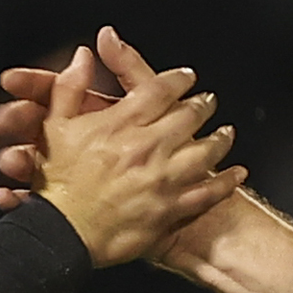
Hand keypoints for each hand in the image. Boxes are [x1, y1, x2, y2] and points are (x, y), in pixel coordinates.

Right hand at [33, 37, 242, 269]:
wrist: (60, 235)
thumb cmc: (57, 186)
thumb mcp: (55, 127)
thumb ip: (70, 87)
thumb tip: (84, 56)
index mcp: (120, 123)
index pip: (160, 89)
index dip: (178, 79)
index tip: (186, 77)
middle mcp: (146, 147)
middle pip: (190, 116)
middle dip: (203, 105)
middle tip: (208, 101)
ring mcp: (161, 179)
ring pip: (205, 151)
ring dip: (220, 139)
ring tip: (226, 133)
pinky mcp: (169, 209)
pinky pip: (207, 192)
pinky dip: (226, 182)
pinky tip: (236, 174)